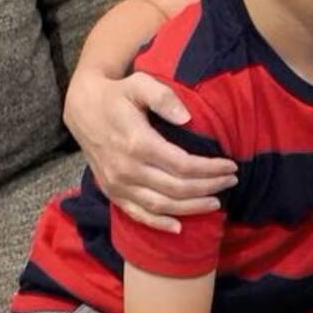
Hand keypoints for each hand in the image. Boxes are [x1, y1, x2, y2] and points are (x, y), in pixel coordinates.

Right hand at [63, 67, 237, 231]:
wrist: (82, 107)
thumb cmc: (117, 94)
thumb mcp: (140, 84)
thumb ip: (164, 97)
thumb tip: (187, 118)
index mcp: (137, 143)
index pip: (183, 165)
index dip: (210, 169)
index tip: (231, 166)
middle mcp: (127, 169)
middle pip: (177, 188)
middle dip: (208, 187)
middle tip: (230, 182)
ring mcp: (117, 184)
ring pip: (160, 206)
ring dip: (191, 208)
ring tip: (216, 203)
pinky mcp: (111, 192)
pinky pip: (137, 214)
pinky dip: (158, 224)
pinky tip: (179, 228)